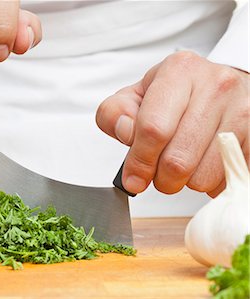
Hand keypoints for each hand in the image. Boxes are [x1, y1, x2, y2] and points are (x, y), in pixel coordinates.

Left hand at [96, 51, 248, 196]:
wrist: (217, 85)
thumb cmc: (172, 95)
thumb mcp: (134, 96)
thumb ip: (115, 115)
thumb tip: (126, 134)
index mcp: (179, 72)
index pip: (153, 129)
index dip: (139, 161)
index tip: (133, 179)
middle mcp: (215, 85)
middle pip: (178, 160)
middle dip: (160, 179)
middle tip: (157, 174)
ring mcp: (242, 110)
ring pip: (203, 176)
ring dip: (186, 182)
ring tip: (182, 163)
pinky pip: (229, 179)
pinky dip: (211, 183)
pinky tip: (203, 164)